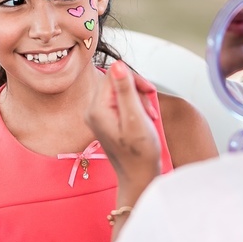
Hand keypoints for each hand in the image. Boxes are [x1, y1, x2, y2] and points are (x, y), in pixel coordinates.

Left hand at [85, 60, 161, 202]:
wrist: (139, 177)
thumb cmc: (140, 153)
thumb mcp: (136, 119)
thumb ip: (126, 91)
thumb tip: (117, 64)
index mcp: (96, 109)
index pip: (113, 74)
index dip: (134, 79)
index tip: (150, 92)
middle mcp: (92, 110)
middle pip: (116, 81)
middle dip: (137, 91)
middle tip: (150, 110)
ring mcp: (97, 115)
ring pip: (120, 91)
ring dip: (138, 100)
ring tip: (148, 117)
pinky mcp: (105, 119)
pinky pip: (120, 102)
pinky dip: (134, 107)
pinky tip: (143, 119)